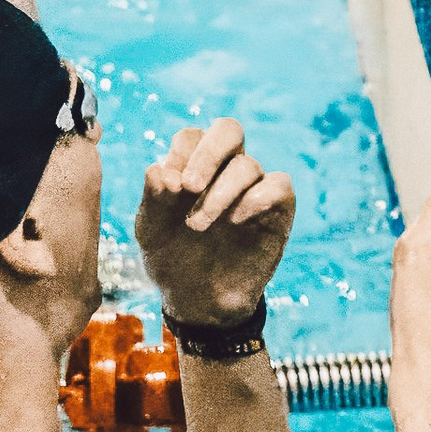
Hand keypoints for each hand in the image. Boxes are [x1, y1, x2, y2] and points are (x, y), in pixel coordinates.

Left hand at [136, 118, 297, 326]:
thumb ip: (152, 199)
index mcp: (193, 165)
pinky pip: (279, 185)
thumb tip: (159, 169)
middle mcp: (225, 169)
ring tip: (197, 226)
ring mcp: (253, 188)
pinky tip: (235, 221)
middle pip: (229, 131)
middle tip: (189, 186)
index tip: (169, 183)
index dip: (181, 152)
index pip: (193, 136)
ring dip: (219, 193)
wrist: (198, 300)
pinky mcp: (278, 210)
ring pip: (248, 166)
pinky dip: (257, 198)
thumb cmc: (173, 257)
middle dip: (208, 154)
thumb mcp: (151, 230)